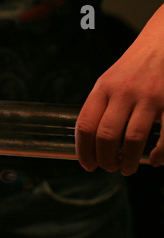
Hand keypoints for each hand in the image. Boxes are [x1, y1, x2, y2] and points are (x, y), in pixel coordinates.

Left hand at [75, 6, 163, 175]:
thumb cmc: (134, 67)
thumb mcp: (109, 81)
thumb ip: (100, 106)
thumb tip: (89, 142)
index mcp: (103, 89)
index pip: (85, 126)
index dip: (83, 151)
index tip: (87, 165)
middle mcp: (123, 92)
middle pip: (105, 136)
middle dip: (104, 160)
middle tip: (108, 168)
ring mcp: (149, 96)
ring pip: (132, 140)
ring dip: (128, 162)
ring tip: (126, 169)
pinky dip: (159, 154)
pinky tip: (154, 160)